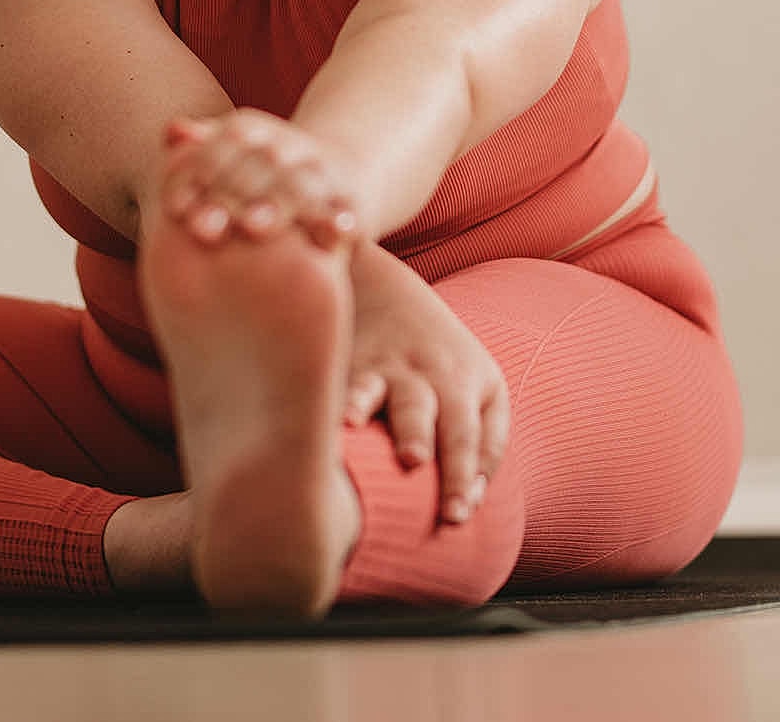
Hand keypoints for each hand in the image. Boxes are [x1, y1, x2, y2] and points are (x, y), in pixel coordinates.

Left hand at [158, 109, 361, 249]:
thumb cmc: (257, 175)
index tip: (174, 209)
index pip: (221, 144)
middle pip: (258, 165)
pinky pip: (347, 212)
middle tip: (201, 229)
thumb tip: (173, 131)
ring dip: (275, 206)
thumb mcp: (225, 156)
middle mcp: (287, 146)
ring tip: (251, 227)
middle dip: (229, 195)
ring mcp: (322, 171)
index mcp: (249, 130)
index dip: (197, 173)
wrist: (337, 172)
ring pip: (300, 187)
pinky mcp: (350, 201)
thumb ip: (196, 150)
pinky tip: (337, 235)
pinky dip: (343, 221)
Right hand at [344, 242, 510, 525]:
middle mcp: (423, 373)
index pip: (469, 436)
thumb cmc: (443, 357)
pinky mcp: (342, 359)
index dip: (461, 474)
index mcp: (464, 383)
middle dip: (419, 435)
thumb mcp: (484, 388)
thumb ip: (486, 446)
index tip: (453, 515)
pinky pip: (332, 378)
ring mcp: (380, 363)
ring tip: (355, 424)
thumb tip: (465, 506)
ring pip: (374, 385)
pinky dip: (325, 394)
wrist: (383, 286)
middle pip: (425, 409)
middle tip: (414, 461)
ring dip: (366, 405)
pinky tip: (315, 411)